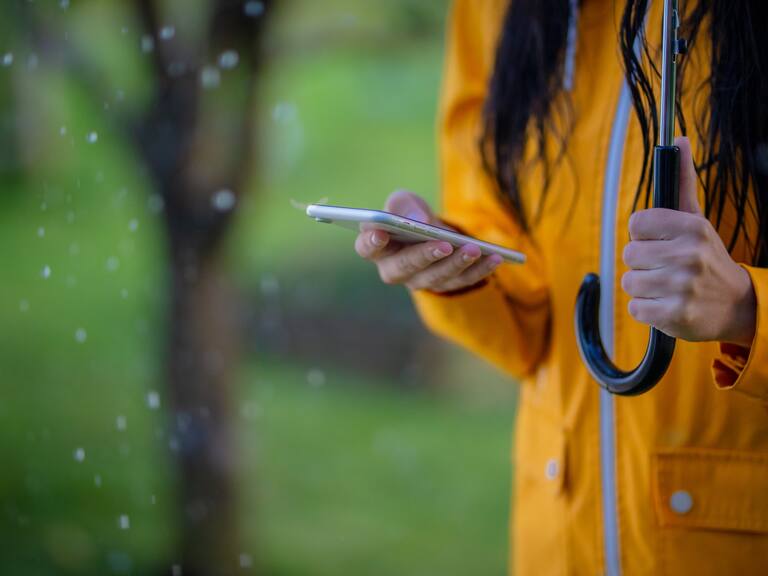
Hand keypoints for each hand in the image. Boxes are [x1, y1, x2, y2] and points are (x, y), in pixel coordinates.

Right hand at [354, 190, 502, 292]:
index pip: (367, 247)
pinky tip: (495, 257)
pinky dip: (480, 269)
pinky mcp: (444, 285)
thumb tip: (421, 222)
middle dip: (426, 255)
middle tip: (445, 244)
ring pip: (437, 277)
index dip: (372, 241)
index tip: (381, 232)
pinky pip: (463, 281)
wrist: (431, 232)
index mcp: (376, 247)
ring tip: (475, 249)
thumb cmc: (410, 215)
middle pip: (405, 267)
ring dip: (457, 264)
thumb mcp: (406, 202)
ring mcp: (419, 281)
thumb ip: (404, 205)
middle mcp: (394, 269)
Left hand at [621, 137, 755, 345]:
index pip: (636, 224)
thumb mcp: (697, 220)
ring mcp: (681, 287)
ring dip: (643, 288)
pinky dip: (647, 309)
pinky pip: (635, 308)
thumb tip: (677, 139)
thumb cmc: (707, 259)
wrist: (737, 306)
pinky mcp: (674, 315)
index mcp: (692, 228)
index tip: (659, 242)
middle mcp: (688, 255)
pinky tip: (667, 304)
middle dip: (642, 263)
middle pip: (629, 255)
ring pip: (629, 282)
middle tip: (665, 268)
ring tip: (667, 287)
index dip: (643, 236)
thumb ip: (683, 182)